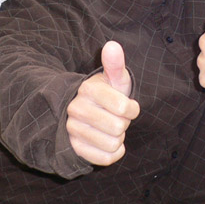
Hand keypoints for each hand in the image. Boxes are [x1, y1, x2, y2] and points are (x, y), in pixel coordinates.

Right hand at [66, 41, 139, 165]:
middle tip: (116, 117)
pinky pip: (106, 158)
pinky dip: (114, 152)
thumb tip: (112, 45)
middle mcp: (76, 109)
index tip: (128, 106)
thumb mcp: (115, 79)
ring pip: (113, 144)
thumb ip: (115, 64)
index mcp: (88, 89)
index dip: (132, 109)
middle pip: (118, 128)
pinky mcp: (75, 149)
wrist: (88, 112)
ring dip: (118, 139)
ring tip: (110, 129)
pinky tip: (108, 142)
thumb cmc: (108, 94)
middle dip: (124, 124)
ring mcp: (72, 130)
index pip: (123, 107)